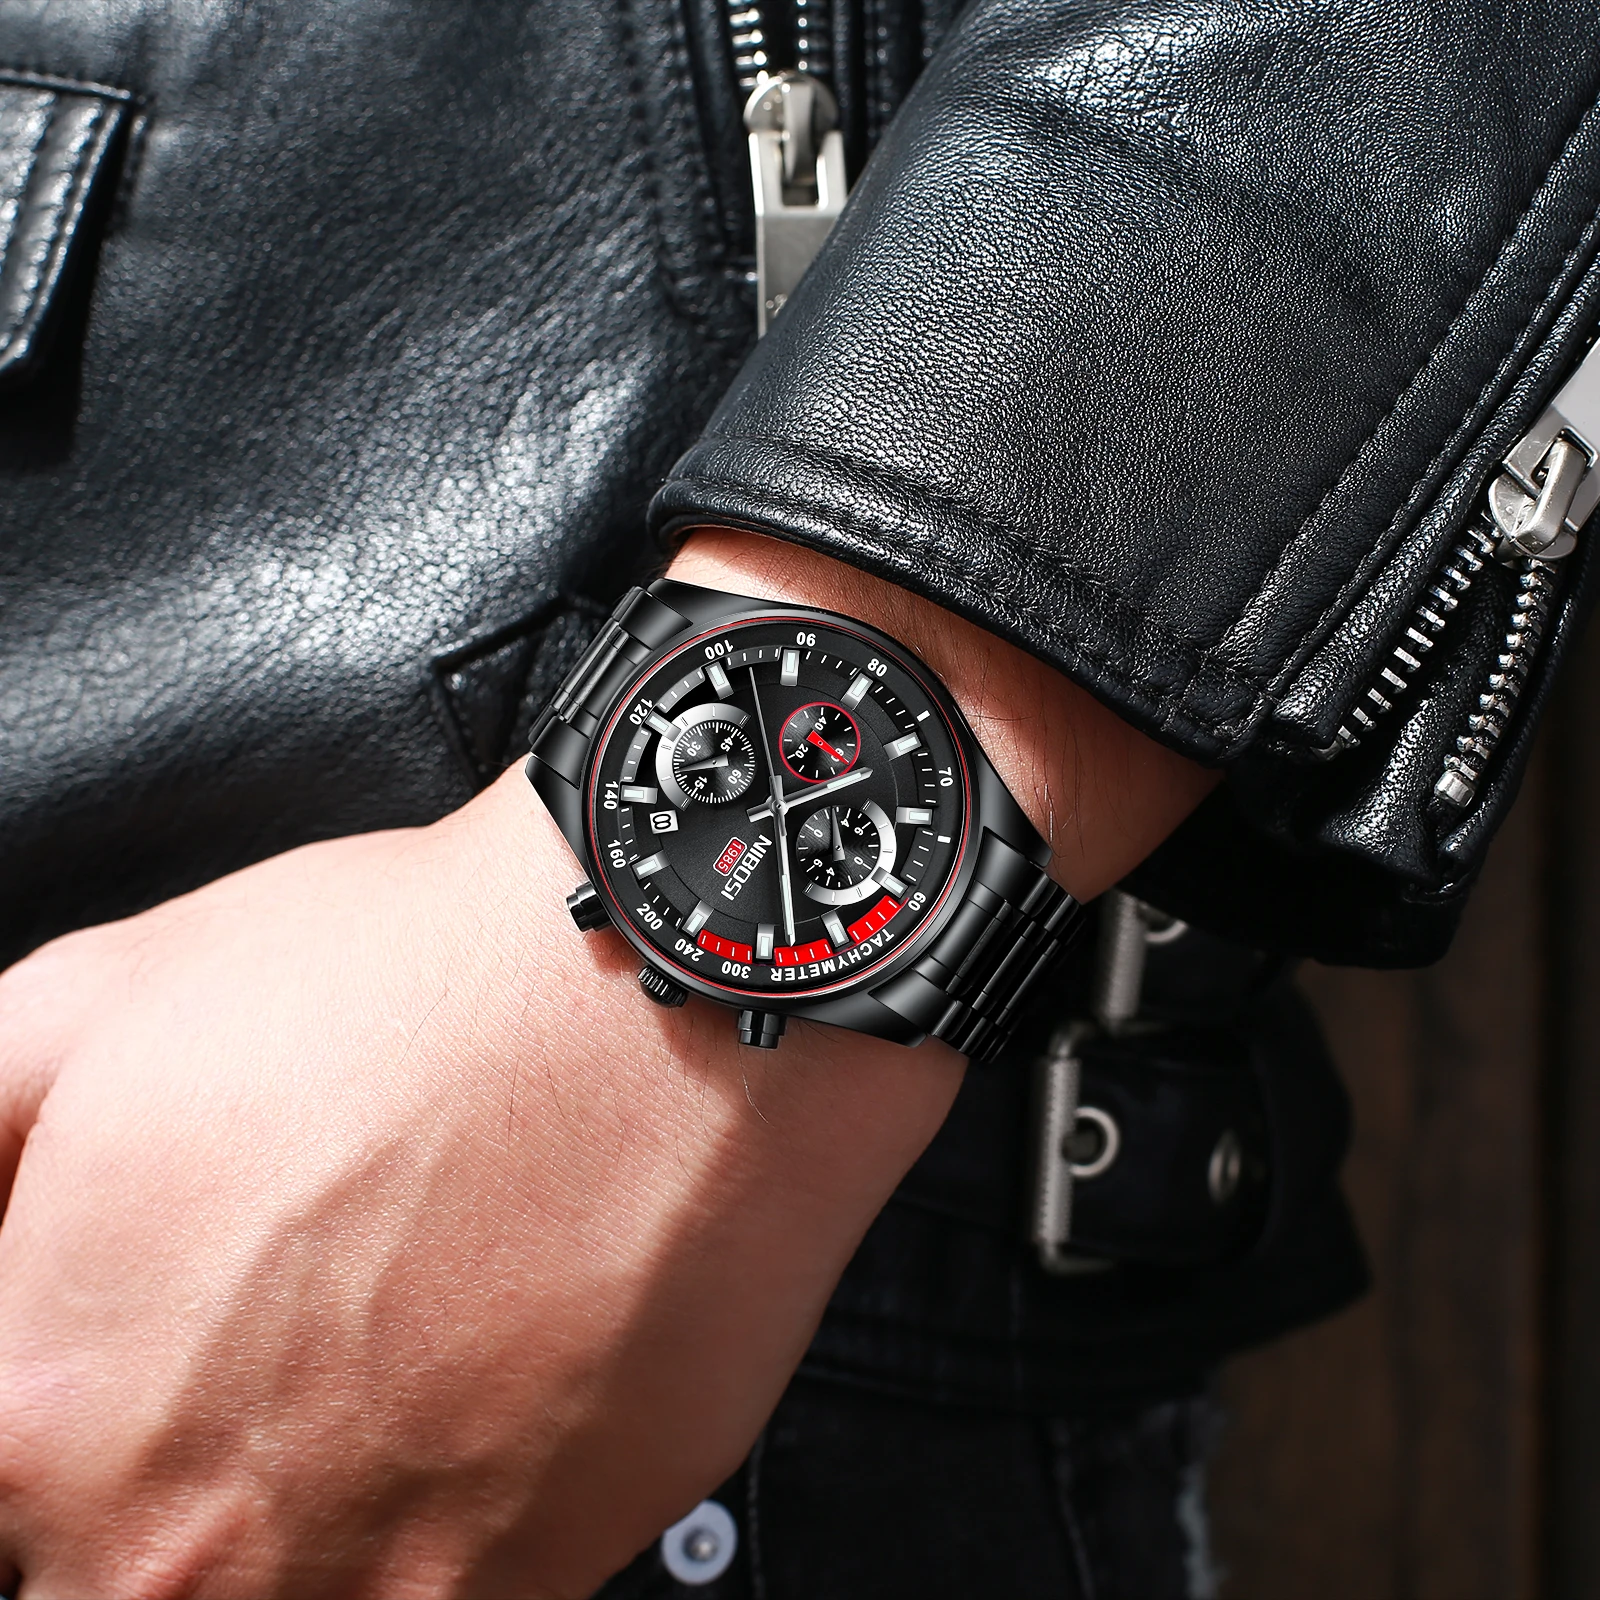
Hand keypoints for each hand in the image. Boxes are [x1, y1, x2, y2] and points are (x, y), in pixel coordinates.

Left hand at [0, 529, 1217, 1595]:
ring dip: (311, 1520)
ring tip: (386, 1371)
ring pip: (288, 1599)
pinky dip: (442, 1523)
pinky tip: (482, 1384)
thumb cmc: (412, 983)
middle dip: (176, 1487)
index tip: (137, 1371)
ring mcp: (370, 1582)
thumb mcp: (100, 1001)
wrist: (668, 1000)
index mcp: (39, 1405)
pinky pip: (438, 1599)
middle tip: (278, 1361)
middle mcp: (183, 1540)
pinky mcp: (532, 1581)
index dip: (61, 1427)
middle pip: (119, 1574)